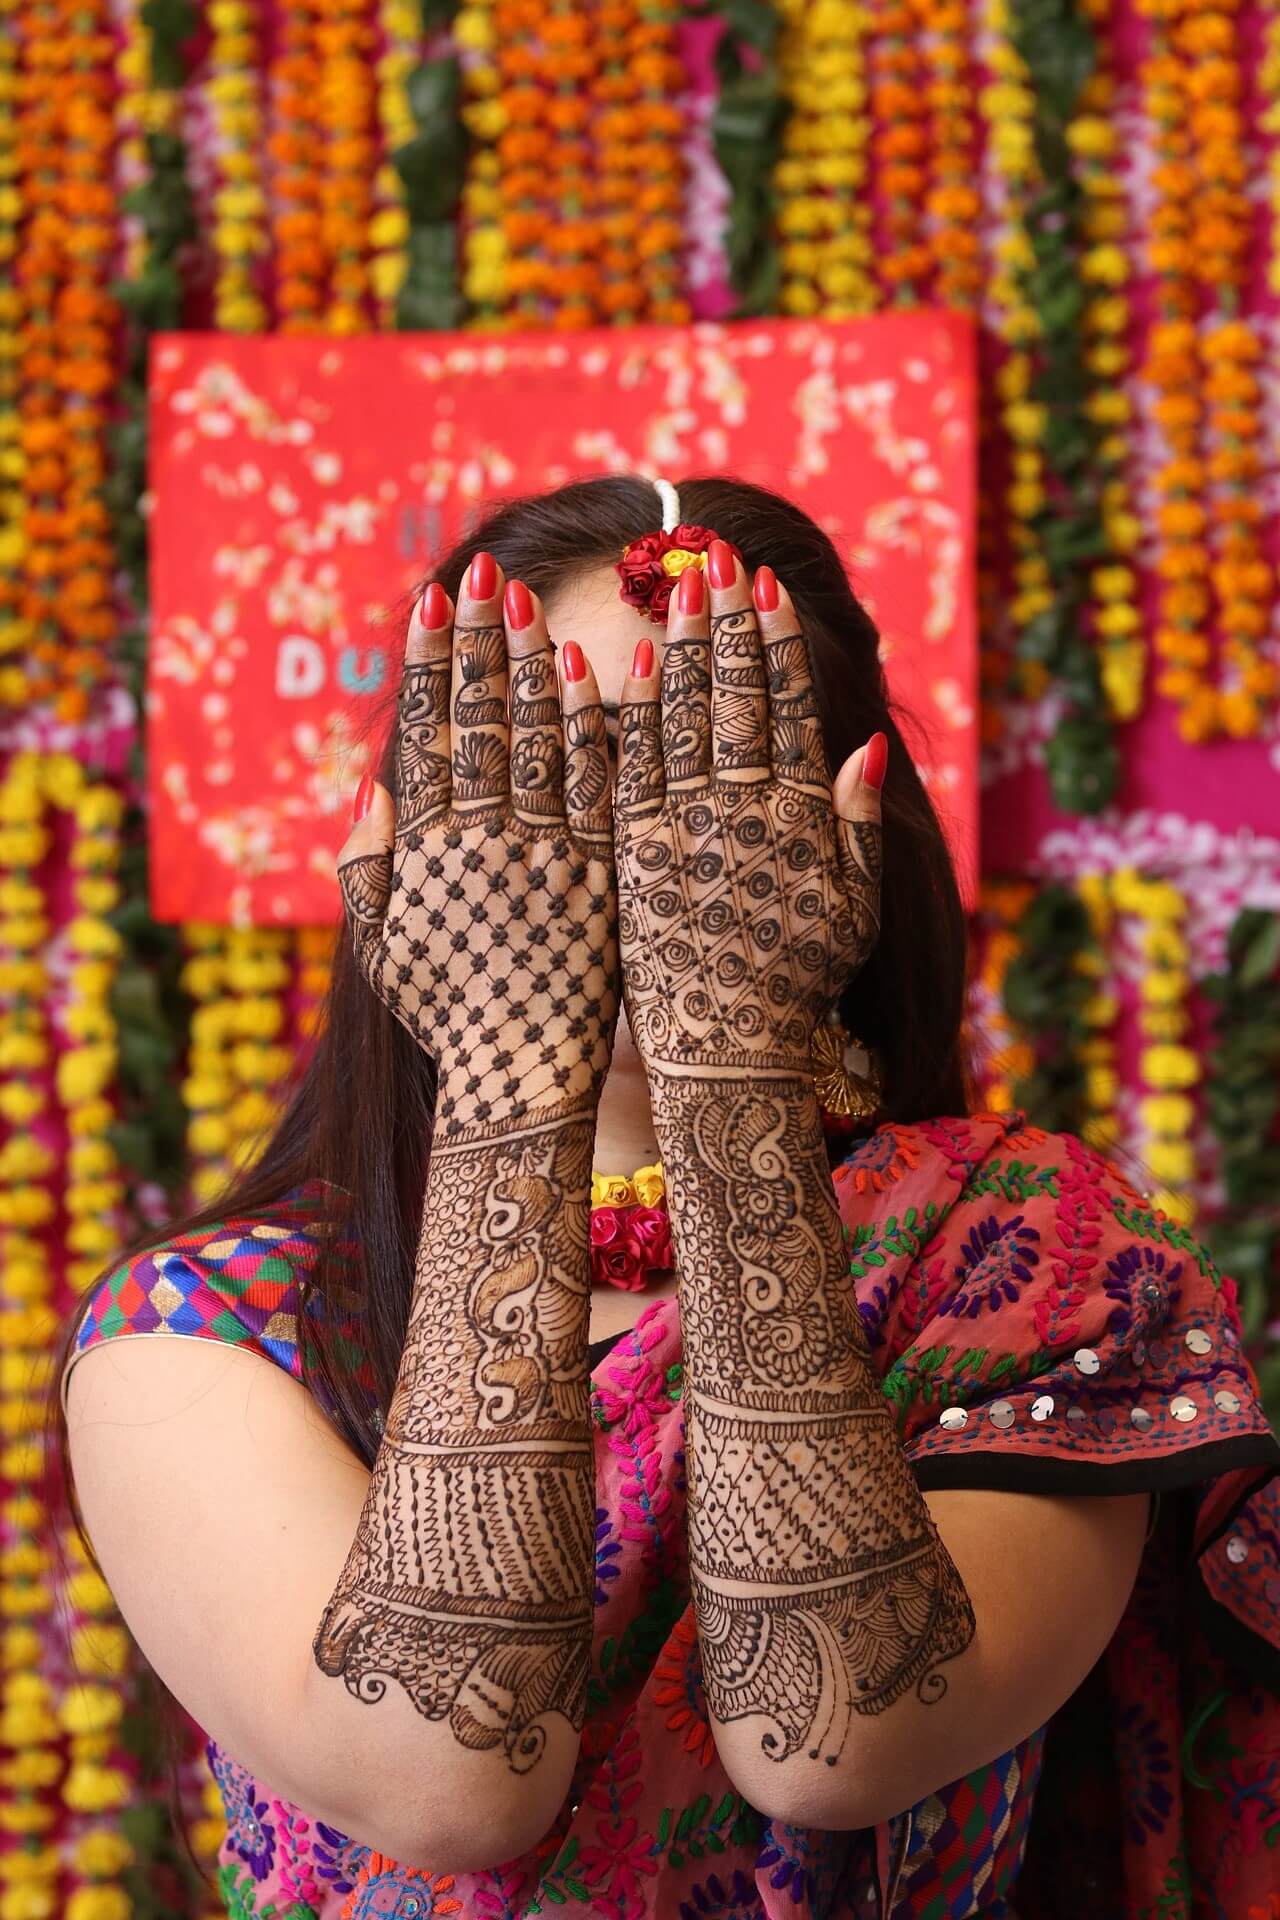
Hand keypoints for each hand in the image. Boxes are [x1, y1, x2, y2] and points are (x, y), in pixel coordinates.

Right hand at [336, 556, 618, 1133]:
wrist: (521, 1079)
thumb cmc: (448, 1017)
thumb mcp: (385, 948)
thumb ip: (370, 868)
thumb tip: (371, 788)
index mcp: (429, 852)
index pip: (428, 736)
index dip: (426, 665)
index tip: (428, 601)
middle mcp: (485, 841)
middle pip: (482, 721)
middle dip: (479, 640)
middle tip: (481, 570)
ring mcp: (546, 854)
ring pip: (538, 740)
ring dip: (531, 663)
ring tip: (527, 598)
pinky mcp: (600, 875)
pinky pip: (596, 788)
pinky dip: (591, 728)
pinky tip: (589, 670)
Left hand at [613, 545, 880, 1076]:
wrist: (727, 1056)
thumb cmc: (797, 986)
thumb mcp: (852, 910)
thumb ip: (858, 823)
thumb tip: (866, 741)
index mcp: (799, 815)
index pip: (787, 705)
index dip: (778, 639)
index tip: (767, 583)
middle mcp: (742, 811)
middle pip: (733, 695)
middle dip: (725, 619)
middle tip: (718, 553)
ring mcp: (683, 830)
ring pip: (680, 719)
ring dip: (678, 645)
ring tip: (675, 584)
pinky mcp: (630, 855)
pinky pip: (624, 769)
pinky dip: (621, 714)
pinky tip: (612, 660)